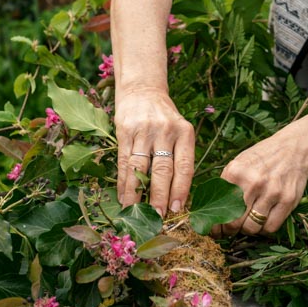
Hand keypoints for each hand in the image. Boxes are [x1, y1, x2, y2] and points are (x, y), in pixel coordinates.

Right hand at [114, 86, 195, 216]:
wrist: (142, 89)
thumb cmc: (164, 117)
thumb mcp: (179, 130)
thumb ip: (179, 157)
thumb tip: (176, 196)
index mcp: (184, 132)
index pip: (184, 166)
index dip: (180, 190)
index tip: (177, 209)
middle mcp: (165, 130)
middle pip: (162, 169)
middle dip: (160, 196)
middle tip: (158, 216)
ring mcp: (144, 130)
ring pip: (140, 168)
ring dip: (137, 193)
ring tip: (136, 212)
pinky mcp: (125, 131)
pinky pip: (124, 162)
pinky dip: (123, 182)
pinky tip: (123, 197)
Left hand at [214, 130, 307, 235]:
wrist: (294, 148)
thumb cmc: (263, 157)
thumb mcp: (239, 163)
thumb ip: (227, 184)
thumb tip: (213, 211)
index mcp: (236, 172)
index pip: (219, 209)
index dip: (216, 225)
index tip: (216, 230)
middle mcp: (253, 182)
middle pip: (234, 222)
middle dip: (230, 231)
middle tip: (230, 231)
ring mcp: (272, 192)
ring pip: (252, 228)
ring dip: (248, 230)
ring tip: (248, 223)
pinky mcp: (288, 200)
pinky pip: (271, 227)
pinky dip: (264, 229)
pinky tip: (263, 221)